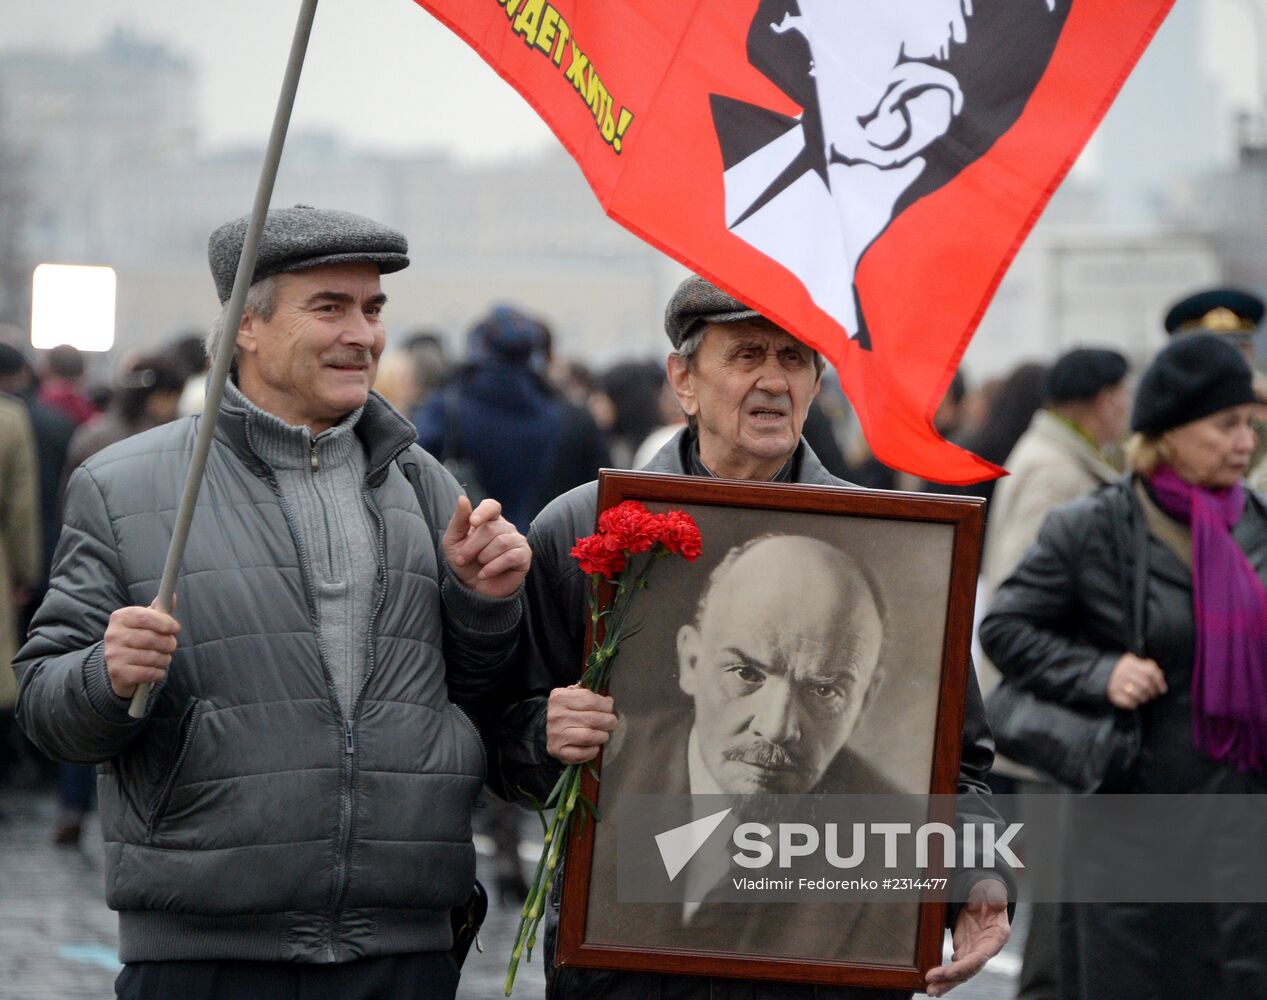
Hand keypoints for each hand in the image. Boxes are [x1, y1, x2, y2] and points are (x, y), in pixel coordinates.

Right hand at [104, 604, 180, 698]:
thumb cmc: (138, 640)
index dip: (164, 622)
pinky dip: (158, 672)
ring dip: (165, 659)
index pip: (145, 616)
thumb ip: (159, 610)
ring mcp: (113, 655)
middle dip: (168, 643)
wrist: (120, 668)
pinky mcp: (117, 673)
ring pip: (152, 657)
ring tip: (162, 658)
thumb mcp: (146, 622)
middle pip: (151, 638)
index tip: (175, 628)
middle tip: (171, 645)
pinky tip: (156, 670)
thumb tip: (171, 596)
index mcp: (120, 617)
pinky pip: (148, 673)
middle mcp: (112, 635)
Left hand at [442, 496, 530, 598]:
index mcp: (489, 520)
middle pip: (491, 528)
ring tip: (478, 566)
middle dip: (473, 546)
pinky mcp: (524, 556)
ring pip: (501, 542)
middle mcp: (506, 527)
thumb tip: (463, 498)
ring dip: (483, 557)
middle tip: (462, 559)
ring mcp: (517, 541)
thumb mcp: (453, 541)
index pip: (492, 506)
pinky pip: (510, 557)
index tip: (473, 522)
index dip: (483, 512)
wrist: (474, 589)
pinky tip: (484, 574)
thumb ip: (458, 520)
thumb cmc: (465, 563)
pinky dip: (493, 567)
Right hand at [547, 685, 616, 763]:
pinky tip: (594, 746)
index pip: (591, 701)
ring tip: (603, 734)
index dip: (606, 705)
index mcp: (560, 698)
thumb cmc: (568, 711)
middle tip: (611, 722)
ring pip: (589, 736)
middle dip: (608, 721)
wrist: (548, 729)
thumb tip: (608, 702)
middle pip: (592, 719)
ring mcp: (556, 734)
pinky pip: (581, 753)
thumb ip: (591, 696)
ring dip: (602, 736)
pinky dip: (592, 751)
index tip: (609, 708)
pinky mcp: (557, 751)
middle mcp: (556, 716)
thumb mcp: (574, 696)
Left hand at [925, 878, 1010, 996]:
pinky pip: (954, 964)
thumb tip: (997, 901)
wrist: (982, 895)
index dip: (965, 966)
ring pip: (960, 971)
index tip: (949, 971)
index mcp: (996, 936)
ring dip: (946, 981)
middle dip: (951, 980)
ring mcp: (974, 950)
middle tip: (933, 988)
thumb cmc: (989, 892)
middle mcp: (985, 948)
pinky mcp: (963, 948)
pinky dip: (944, 973)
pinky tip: (932, 980)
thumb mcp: (992, 890)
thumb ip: (995, 895)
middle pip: (969, 969)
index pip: (981, 956)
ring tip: (931, 990)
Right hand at [1106, 652, 1166, 709]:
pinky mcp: (1112, 694)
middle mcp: (1121, 672)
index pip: (1150, 671)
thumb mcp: (1131, 663)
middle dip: (1152, 692)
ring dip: (1144, 698)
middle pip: (1146, 684)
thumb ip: (1146, 667)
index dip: (1159, 681)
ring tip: (1144, 698)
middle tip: (1154, 695)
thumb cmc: (1120, 670)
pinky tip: (1134, 701)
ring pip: (1138, 694)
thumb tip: (1160, 675)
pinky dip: (1134, 703)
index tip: (1162, 689)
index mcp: (1128, 662)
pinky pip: (1129, 702)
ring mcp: (1116, 683)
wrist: (1098, 675)